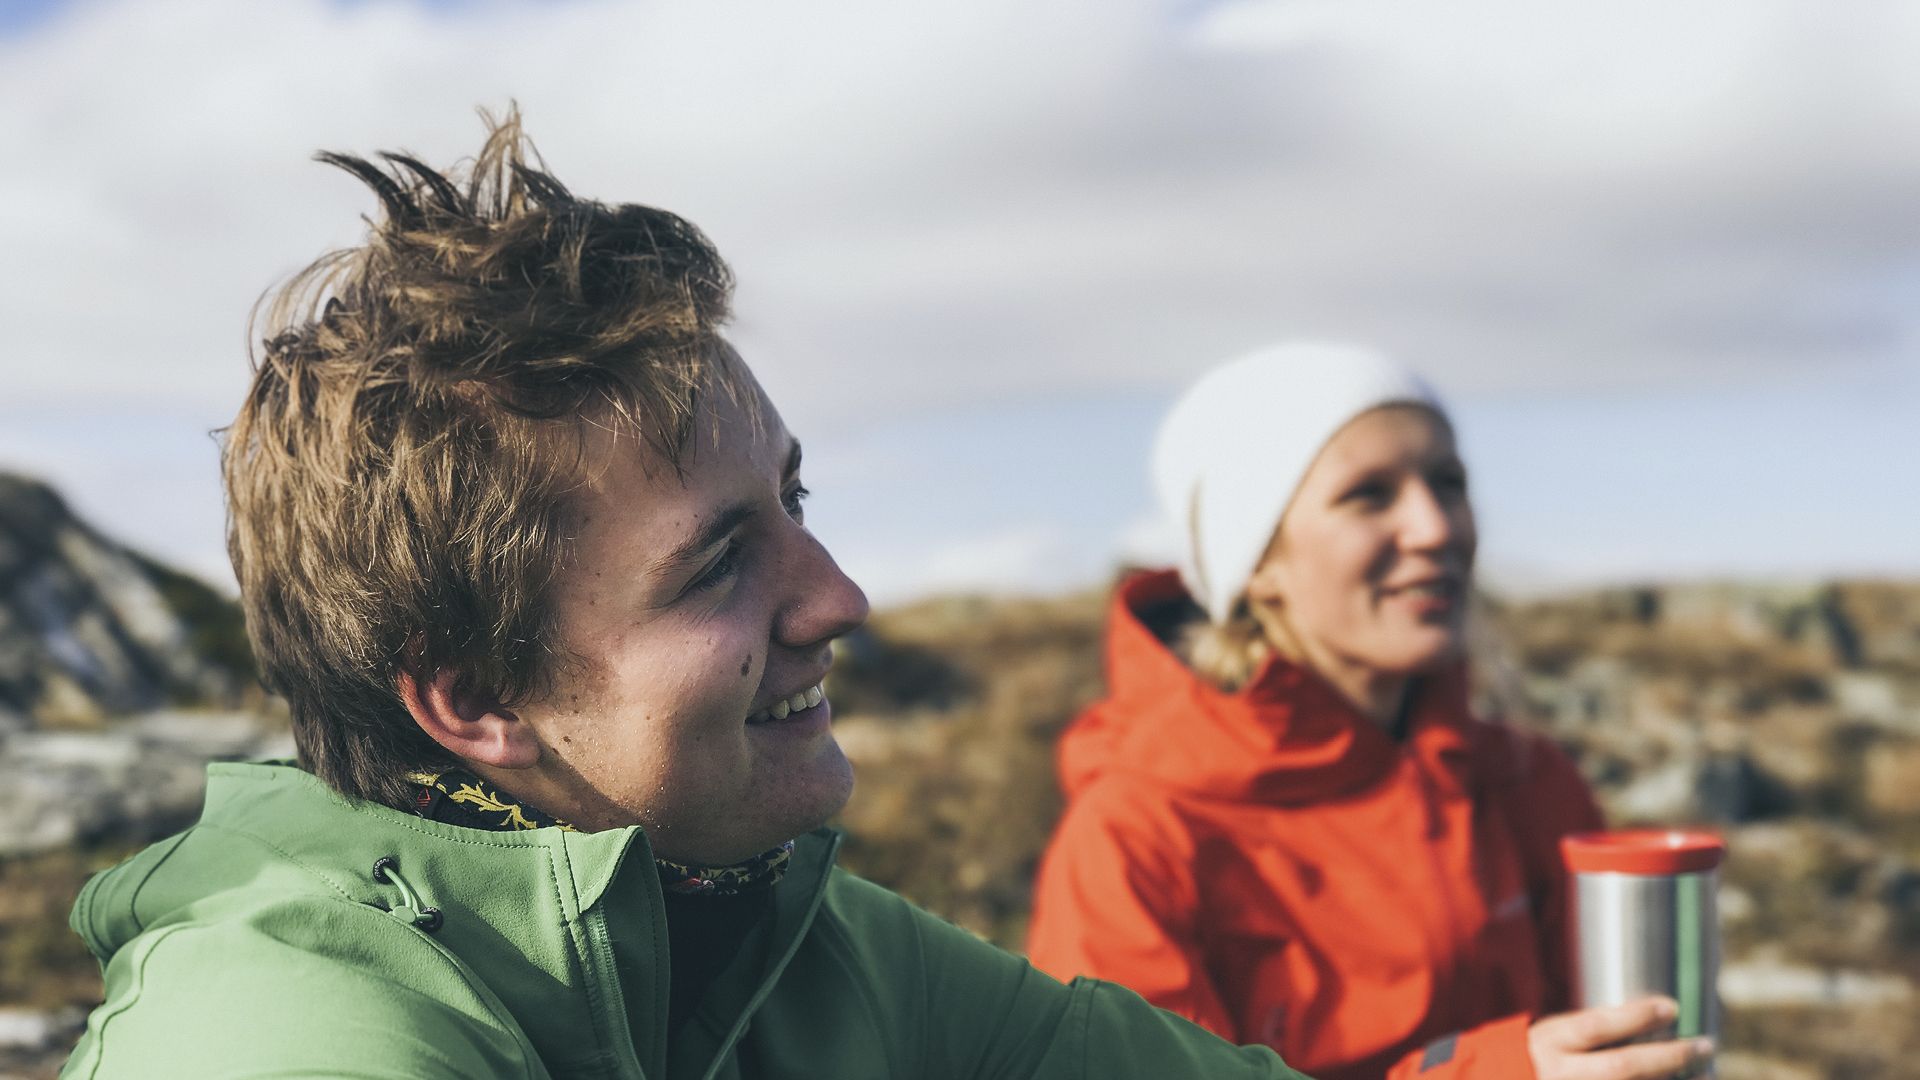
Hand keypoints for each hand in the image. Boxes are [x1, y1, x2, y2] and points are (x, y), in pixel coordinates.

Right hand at [1527, 997, 1714, 1079]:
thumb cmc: (1531, 1061)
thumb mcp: (1547, 1038)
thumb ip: (1583, 1034)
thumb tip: (1644, 1019)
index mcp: (1548, 1043)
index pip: (1596, 1027)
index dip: (1636, 1017)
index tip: (1672, 1007)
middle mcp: (1560, 1075)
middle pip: (1622, 1067)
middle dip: (1668, 1057)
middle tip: (1704, 1045)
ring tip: (1706, 1074)